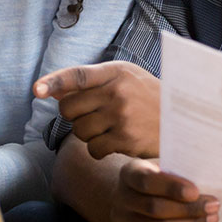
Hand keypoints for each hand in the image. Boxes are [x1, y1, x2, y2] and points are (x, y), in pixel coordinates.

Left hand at [33, 61, 159, 158]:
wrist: (184, 120)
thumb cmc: (148, 96)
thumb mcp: (124, 78)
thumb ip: (89, 82)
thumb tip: (50, 90)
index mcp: (116, 72)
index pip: (78, 75)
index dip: (54, 82)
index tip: (37, 90)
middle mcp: (117, 92)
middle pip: (69, 108)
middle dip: (73, 115)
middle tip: (90, 115)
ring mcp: (121, 116)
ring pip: (79, 131)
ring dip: (87, 134)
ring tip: (107, 128)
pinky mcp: (126, 139)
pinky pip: (94, 149)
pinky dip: (99, 149)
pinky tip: (114, 142)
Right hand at [110, 158, 218, 221]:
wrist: (129, 196)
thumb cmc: (155, 180)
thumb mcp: (162, 168)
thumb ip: (177, 174)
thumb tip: (207, 186)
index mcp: (129, 174)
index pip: (147, 181)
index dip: (172, 187)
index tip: (196, 191)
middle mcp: (120, 198)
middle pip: (156, 208)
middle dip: (189, 209)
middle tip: (213, 206)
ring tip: (210, 219)